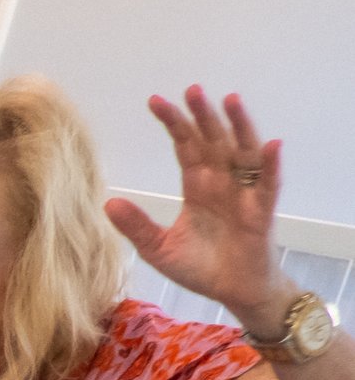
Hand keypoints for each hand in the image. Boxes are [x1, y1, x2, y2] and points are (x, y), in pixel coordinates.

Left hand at [105, 86, 289, 325]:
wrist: (231, 290)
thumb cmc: (199, 267)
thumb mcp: (158, 248)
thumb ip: (136, 226)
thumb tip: (108, 202)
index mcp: (196, 186)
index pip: (184, 146)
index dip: (173, 124)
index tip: (155, 101)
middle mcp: (221, 182)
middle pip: (212, 140)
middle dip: (202, 115)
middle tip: (191, 89)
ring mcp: (243, 192)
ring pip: (242, 151)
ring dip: (238, 126)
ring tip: (229, 100)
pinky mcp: (262, 210)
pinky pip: (269, 183)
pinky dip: (271, 164)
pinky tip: (270, 145)